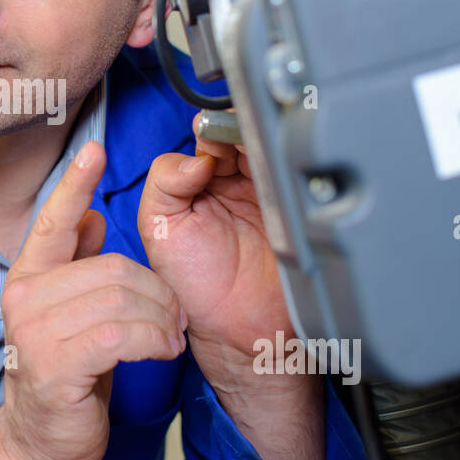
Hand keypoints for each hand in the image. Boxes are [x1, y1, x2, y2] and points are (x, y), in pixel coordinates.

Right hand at [0, 140, 184, 459]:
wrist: (41, 443)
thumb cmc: (63, 377)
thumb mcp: (70, 314)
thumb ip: (75, 265)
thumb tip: (91, 217)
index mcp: (29, 280)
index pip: (52, 222)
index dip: (74, 185)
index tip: (94, 150)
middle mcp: (26, 300)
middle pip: (113, 267)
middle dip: (157, 291)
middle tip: (174, 316)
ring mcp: (36, 334)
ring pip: (122, 300)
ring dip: (162, 320)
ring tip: (170, 337)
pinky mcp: (56, 367)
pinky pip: (122, 335)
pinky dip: (153, 341)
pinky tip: (161, 351)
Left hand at [137, 120, 290, 378]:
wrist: (239, 329)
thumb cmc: (194, 284)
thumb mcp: (160, 226)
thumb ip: (163, 183)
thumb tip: (195, 157)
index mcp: (201, 181)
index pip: (210, 137)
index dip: (212, 130)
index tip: (210, 135)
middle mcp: (238, 182)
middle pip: (246, 135)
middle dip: (241, 133)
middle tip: (235, 147)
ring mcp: (271, 192)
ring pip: (274, 148)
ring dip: (266, 147)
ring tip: (254, 165)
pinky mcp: (299, 208)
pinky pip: (298, 176)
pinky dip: (290, 167)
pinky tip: (277, 180)